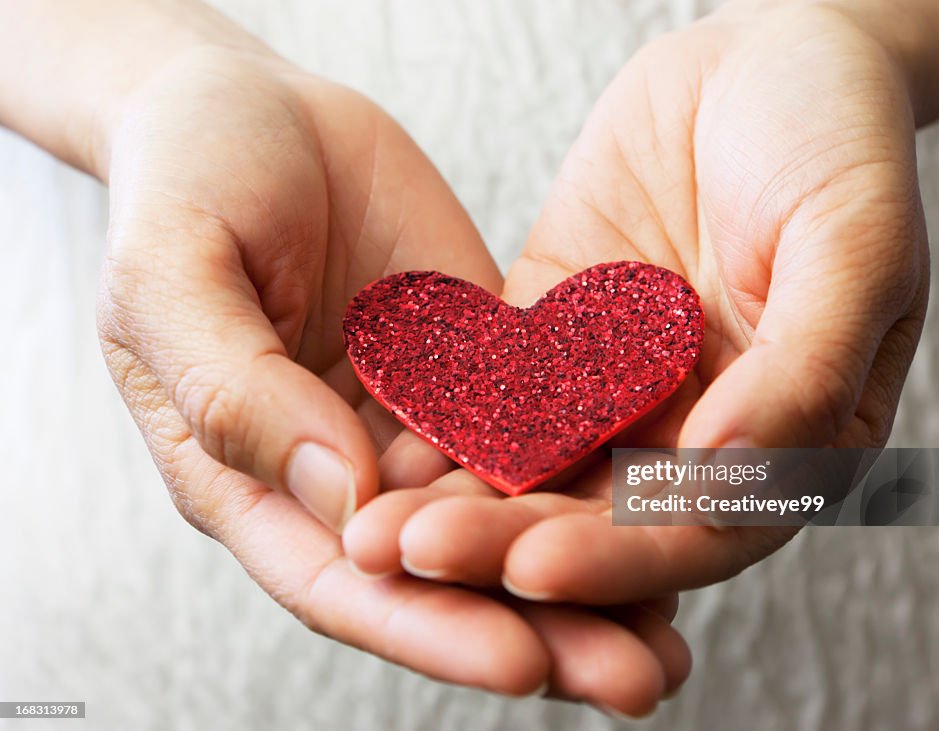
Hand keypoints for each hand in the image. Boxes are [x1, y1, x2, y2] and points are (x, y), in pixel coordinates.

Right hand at [96, 41, 689, 714]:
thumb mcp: (173, 277)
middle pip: (442, 575)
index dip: (427, 627)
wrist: (252, 112)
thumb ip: (238, 391)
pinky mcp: (477, 366)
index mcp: (257, 477)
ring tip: (672, 633)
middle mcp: (348, 468)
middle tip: (634, 680)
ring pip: (506, 516)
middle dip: (537, 631)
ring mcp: (419, 419)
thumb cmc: (186, 185)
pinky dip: (597, 471)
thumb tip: (341, 493)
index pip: (342, 581)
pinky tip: (670, 505)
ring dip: (588, 576)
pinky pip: (540, 424)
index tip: (519, 662)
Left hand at [344, 1, 928, 603]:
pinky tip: (380, 436)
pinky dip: (443, 415)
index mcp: (788, 444)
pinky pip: (495, 385)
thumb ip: (805, 366)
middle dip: (508, 546)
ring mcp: (618, 389)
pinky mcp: (555, 338)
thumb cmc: (838, 141)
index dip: (621, 560)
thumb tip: (730, 473)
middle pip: (598, 519)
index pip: (699, 532)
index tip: (535, 570)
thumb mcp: (856, 243)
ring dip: (458, 501)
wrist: (763, 63)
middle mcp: (693, 435)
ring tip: (373, 526)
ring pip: (535, 468)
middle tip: (414, 556)